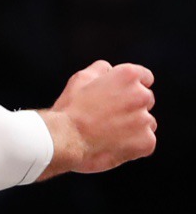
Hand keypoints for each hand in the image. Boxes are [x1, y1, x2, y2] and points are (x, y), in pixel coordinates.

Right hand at [41, 59, 155, 175]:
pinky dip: (134, 144)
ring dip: (134, 126)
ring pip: (146, 122)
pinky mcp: (147, 142)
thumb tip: (110, 69)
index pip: (145, 77)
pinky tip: (114, 143)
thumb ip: (102, 69)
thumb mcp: (81, 78)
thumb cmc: (71, 108)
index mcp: (128, 76)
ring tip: (110, 132)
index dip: (132, 86)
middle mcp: (141, 95)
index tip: (124, 95)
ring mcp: (145, 120)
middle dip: (132, 106)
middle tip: (109, 115)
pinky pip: (146, 141)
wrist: (67, 139)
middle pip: (145, 100)